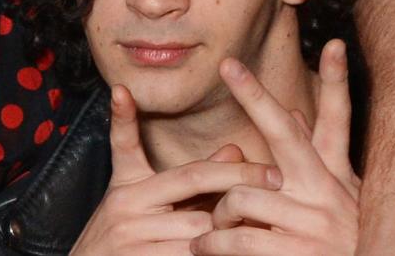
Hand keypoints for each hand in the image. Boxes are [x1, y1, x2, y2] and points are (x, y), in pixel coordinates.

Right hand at [70, 85, 281, 255]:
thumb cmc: (118, 229)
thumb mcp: (141, 193)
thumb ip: (188, 176)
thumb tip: (234, 150)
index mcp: (129, 185)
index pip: (189, 174)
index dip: (227, 168)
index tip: (260, 157)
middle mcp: (127, 211)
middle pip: (201, 211)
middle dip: (238, 209)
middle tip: (276, 195)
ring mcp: (131, 245)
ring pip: (198, 245)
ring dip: (226, 242)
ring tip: (257, 234)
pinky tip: (225, 253)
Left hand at [192, 41, 360, 254]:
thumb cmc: (335, 245)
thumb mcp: (332, 202)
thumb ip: (312, 162)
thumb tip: (293, 111)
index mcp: (333, 178)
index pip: (338, 123)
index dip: (337, 83)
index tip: (333, 44)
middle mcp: (327, 194)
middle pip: (286, 134)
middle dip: (255, 96)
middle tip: (229, 62)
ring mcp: (314, 224)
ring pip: (241, 196)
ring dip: (219, 215)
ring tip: (214, 232)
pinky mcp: (296, 254)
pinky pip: (237, 238)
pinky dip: (212, 244)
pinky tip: (202, 249)